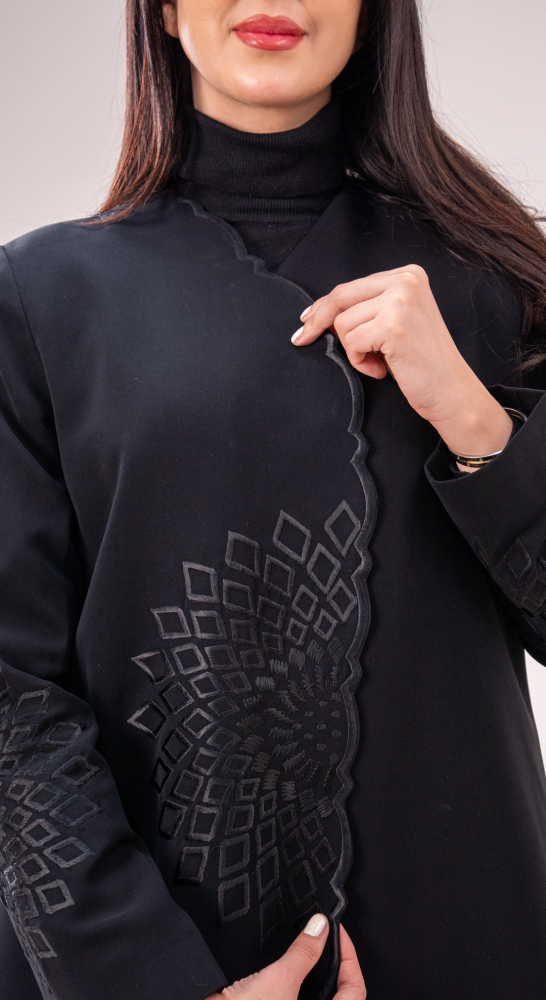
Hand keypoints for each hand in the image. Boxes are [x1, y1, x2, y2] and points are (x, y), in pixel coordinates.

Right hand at [205, 914, 365, 999]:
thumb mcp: (279, 981)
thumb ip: (304, 952)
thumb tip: (320, 927)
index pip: (354, 991)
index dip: (350, 958)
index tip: (337, 932)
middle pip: (337, 992)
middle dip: (333, 962)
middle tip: (326, 933)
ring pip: (315, 995)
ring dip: (313, 970)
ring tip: (309, 943)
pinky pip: (292, 994)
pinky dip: (293, 977)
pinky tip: (285, 961)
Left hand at [292, 265, 512, 462]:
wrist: (451, 392)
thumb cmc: (421, 363)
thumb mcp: (395, 323)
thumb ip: (367, 309)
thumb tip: (318, 314)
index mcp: (408, 275)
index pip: (350, 286)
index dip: (323, 307)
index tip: (306, 321)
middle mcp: (406, 281)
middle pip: (340, 297)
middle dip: (318, 322)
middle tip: (302, 339)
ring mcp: (400, 301)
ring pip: (343, 323)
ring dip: (353, 350)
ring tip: (380, 362)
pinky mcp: (393, 325)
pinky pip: (351, 342)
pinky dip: (360, 361)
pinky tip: (383, 369)